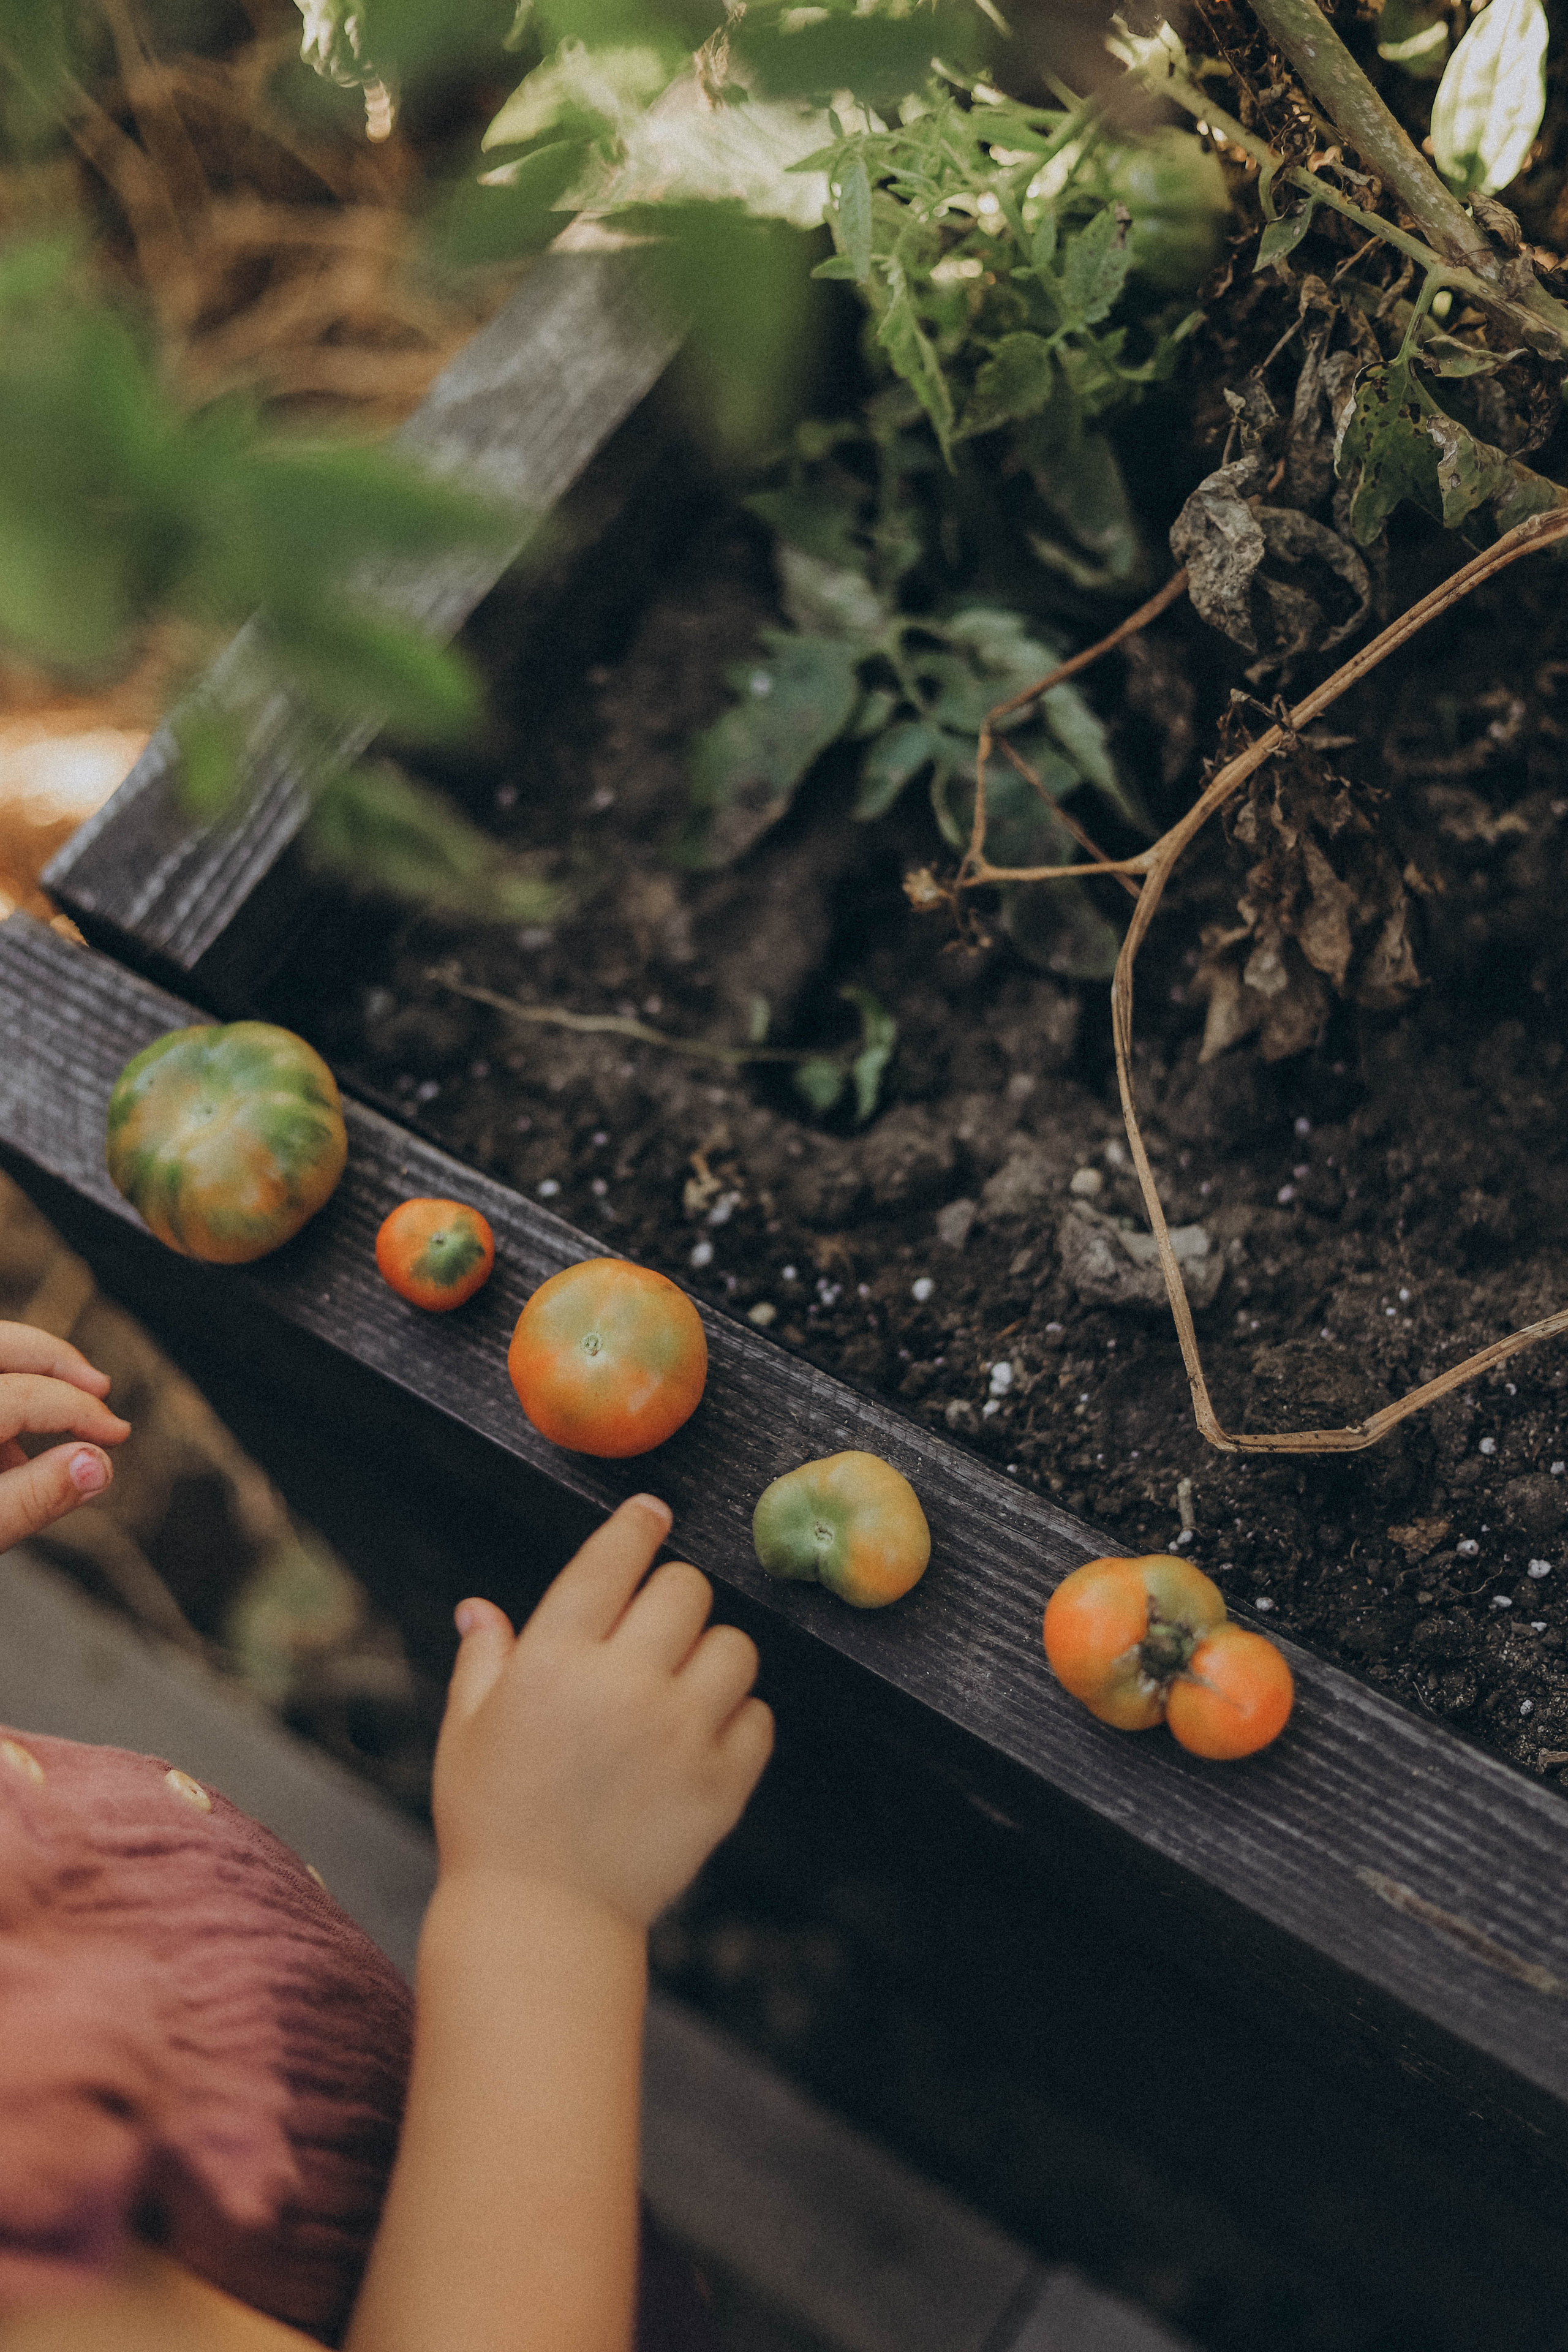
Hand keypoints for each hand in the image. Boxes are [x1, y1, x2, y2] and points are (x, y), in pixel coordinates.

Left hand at [0, 1322, 129, 1551]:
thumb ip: (33, 1498)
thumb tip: (98, 1465)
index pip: (26, 1396)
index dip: (81, 1412)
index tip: (118, 1436)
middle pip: (1, 1344)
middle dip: (55, 1358)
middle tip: (100, 1385)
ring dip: (29, 1372)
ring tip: (56, 1423)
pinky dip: (4, 1389)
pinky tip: (9, 1442)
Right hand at [433, 1496, 773, 1928]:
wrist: (542, 1920)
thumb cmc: (493, 1820)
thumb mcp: (468, 1731)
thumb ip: (485, 1660)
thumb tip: (480, 1606)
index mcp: (555, 1660)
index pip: (613, 1560)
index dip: (637, 1526)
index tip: (653, 1514)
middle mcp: (623, 1686)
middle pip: (686, 1590)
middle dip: (672, 1598)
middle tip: (654, 1629)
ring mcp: (679, 1735)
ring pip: (734, 1646)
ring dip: (711, 1655)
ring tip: (682, 1686)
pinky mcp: (720, 1785)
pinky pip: (758, 1717)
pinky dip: (738, 1718)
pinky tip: (702, 1737)